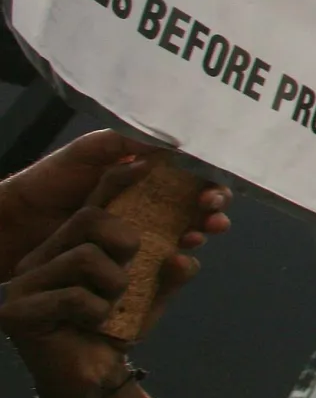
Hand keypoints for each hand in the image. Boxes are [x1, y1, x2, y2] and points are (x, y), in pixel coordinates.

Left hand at [0, 131, 228, 279]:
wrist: (17, 224)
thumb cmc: (50, 182)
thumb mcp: (89, 150)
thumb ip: (126, 142)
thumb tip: (171, 147)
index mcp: (143, 171)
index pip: (188, 169)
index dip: (208, 174)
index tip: (211, 180)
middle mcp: (149, 198)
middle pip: (197, 197)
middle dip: (214, 200)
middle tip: (212, 206)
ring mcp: (143, 227)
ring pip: (190, 224)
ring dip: (206, 225)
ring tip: (210, 228)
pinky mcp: (132, 255)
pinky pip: (167, 253)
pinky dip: (184, 251)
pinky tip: (186, 248)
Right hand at [0, 155, 206, 397]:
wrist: (91, 380)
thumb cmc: (118, 329)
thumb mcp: (153, 295)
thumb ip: (171, 271)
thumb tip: (186, 255)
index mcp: (71, 245)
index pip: (94, 203)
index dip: (118, 181)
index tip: (146, 164)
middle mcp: (43, 256)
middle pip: (90, 219)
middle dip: (126, 241)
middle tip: (130, 268)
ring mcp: (25, 282)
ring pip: (85, 256)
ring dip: (114, 285)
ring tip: (108, 304)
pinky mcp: (15, 311)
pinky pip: (74, 297)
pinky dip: (98, 314)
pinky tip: (90, 325)